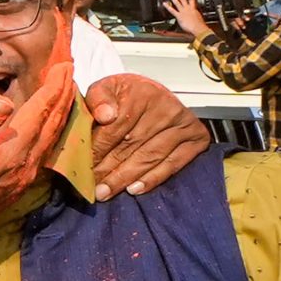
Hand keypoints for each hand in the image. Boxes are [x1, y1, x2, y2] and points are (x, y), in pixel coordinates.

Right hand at [0, 61, 72, 259]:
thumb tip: (4, 101)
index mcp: (11, 153)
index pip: (39, 113)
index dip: (52, 88)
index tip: (64, 64)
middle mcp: (24, 166)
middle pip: (51, 124)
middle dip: (62, 95)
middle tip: (69, 70)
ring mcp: (23, 177)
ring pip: (51, 138)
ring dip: (60, 112)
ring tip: (65, 92)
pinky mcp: (17, 184)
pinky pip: (44, 151)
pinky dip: (51, 131)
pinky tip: (48, 128)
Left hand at [86, 73, 207, 200]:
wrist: (153, 92)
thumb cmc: (126, 94)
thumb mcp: (107, 88)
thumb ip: (98, 98)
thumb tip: (104, 116)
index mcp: (142, 93)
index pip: (116, 127)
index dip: (99, 149)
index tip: (83, 167)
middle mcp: (166, 108)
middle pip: (133, 145)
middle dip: (110, 169)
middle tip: (93, 188)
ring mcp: (184, 123)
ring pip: (151, 157)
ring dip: (127, 178)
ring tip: (107, 193)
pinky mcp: (197, 138)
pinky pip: (173, 164)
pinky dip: (153, 178)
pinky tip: (135, 189)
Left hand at [160, 0, 211, 39]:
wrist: (198, 28)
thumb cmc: (200, 25)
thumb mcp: (200, 19)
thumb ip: (197, 18)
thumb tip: (197, 20)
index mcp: (194, 9)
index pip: (192, 1)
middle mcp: (188, 9)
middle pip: (184, 0)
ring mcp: (183, 11)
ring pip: (177, 3)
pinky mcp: (179, 15)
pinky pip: (172, 10)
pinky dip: (168, 6)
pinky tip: (164, 4)